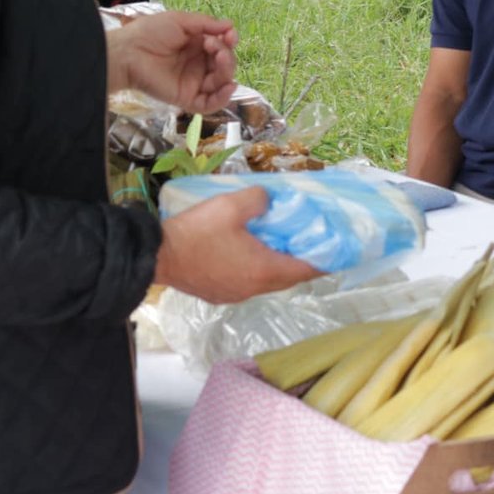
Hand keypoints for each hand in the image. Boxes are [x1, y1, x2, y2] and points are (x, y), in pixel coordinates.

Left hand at [107, 11, 238, 111]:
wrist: (128, 52)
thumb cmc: (150, 33)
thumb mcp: (180, 21)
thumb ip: (206, 24)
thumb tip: (231, 25)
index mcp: (196, 46)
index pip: (221, 48)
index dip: (228, 42)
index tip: (229, 35)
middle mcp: (197, 65)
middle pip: (224, 66)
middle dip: (226, 55)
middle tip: (214, 46)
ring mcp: (193, 82)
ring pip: (220, 83)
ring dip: (226, 71)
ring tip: (220, 59)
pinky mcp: (186, 98)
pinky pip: (209, 104)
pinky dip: (222, 99)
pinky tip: (229, 87)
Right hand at [155, 187, 320, 302]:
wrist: (156, 256)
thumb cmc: (196, 233)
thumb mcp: (231, 205)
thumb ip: (258, 199)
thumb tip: (268, 200)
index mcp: (263, 270)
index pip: (304, 270)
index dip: (323, 262)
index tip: (337, 253)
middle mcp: (253, 288)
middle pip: (287, 279)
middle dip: (301, 263)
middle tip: (310, 244)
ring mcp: (235, 294)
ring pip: (267, 282)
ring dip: (277, 267)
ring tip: (281, 245)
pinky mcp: (219, 294)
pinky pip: (248, 283)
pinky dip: (258, 270)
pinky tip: (250, 254)